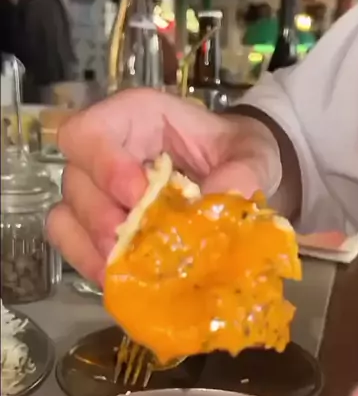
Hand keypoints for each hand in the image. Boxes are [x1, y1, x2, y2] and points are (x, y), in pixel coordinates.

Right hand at [46, 90, 279, 283]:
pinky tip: (120, 278)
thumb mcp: (252, 153)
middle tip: (134, 245)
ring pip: (67, 214)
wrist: (239, 175)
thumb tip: (221, 202)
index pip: (91, 131)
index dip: (104, 164)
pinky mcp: (97, 223)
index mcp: (137, 116)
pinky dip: (90, 262)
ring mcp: (97, 188)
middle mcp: (107, 148)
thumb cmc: (236, 151)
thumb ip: (243, 171)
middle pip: (76, 178)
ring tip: (127, 269)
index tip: (137, 196)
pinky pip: (72, 242)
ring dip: (93, 245)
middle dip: (101, 217)